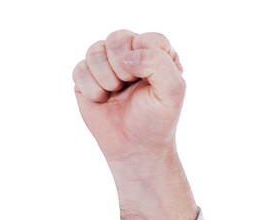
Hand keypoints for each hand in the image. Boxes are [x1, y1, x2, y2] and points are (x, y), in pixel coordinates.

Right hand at [73, 29, 185, 170]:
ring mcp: (107, 63)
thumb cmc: (156, 120)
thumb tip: (126, 57)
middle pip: (118, 38)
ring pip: (95, 51)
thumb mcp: (173, 93)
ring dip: (106, 79)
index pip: (150, 39)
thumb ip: (160, 64)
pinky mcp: (86, 75)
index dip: (146, 60)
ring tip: (116, 94)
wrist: (134, 148)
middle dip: (123, 68)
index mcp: (158, 54)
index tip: (149, 82)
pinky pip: (80, 69)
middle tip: (129, 87)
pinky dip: (92, 90)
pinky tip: (103, 100)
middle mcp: (132, 54)